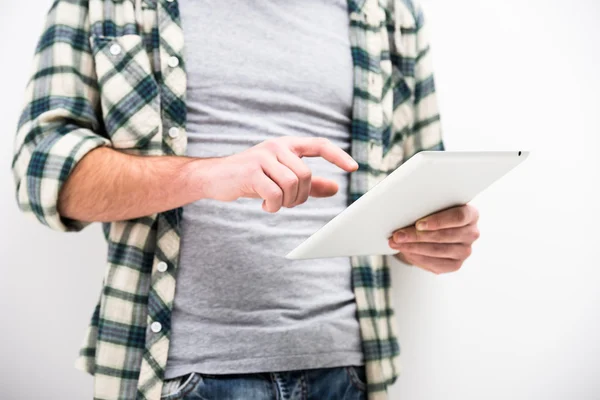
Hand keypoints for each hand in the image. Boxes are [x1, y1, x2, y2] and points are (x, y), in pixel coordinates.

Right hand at [204, 137, 358, 212]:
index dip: (337, 156)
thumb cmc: (252, 178)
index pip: (319, 145)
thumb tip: (335, 188)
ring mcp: (263, 156)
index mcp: (287, 145)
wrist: (216, 178)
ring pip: (292, 184)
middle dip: (300, 196)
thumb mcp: (282, 178)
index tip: (353, 168)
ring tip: (275, 204)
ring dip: (287, 202)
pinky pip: (275, 193)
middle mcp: (277, 146)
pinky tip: (266, 206)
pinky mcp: (251, 170)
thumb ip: (309, 184)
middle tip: (286, 203)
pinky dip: (274, 206)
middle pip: (306, 175)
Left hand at [388, 205, 479, 273]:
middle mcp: (472, 233)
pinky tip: (406, 252)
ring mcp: (465, 251)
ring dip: (413, 247)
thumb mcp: (433, 206)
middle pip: (444, 235)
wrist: (436, 230)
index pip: (458, 217)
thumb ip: (426, 206)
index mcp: (471, 214)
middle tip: (398, 235)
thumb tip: (404, 211)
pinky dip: (417, 258)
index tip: (418, 224)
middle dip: (417, 236)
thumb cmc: (434, 214)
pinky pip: (435, 264)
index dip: (438, 221)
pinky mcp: (455, 265)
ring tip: (396, 243)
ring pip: (437, 250)